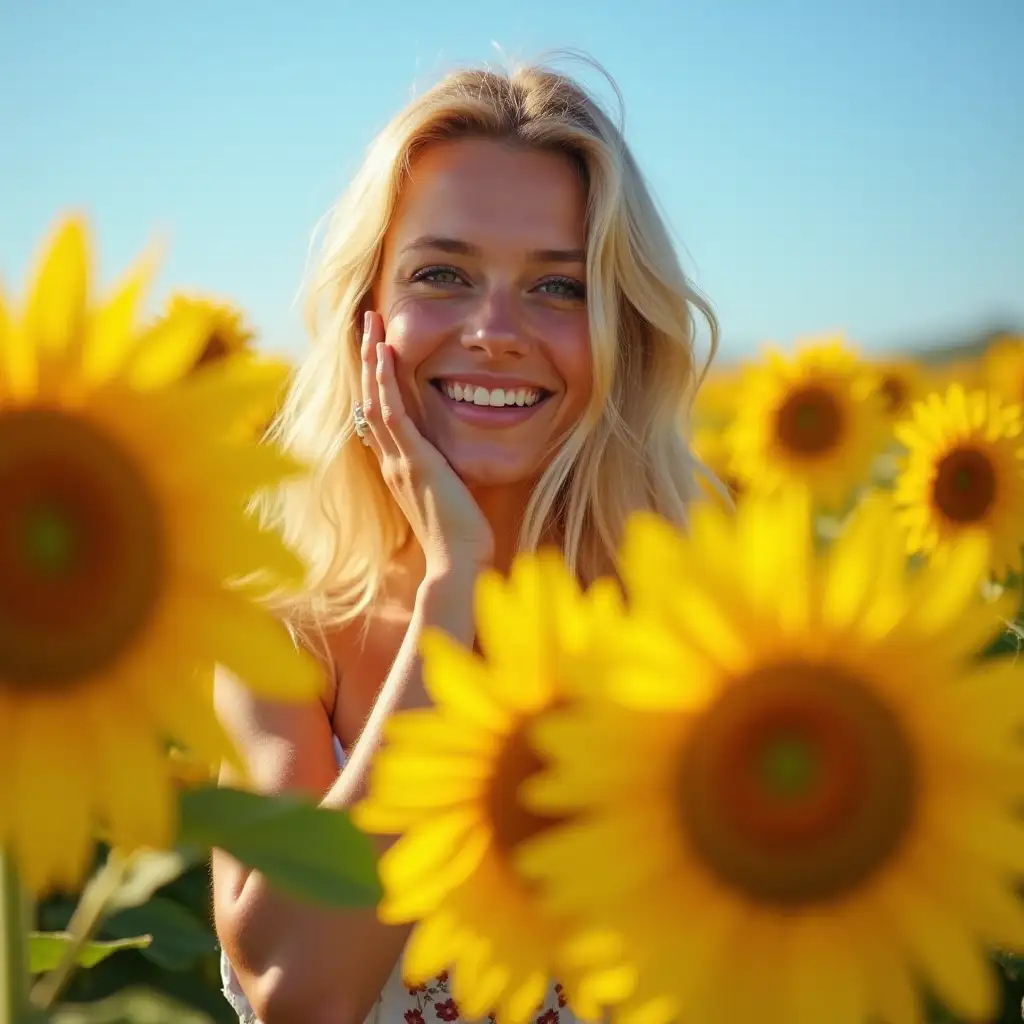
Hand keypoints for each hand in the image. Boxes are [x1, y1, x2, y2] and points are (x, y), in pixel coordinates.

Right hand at [357, 311, 493, 576]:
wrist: (457, 565)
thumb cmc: (460, 538)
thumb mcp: (450, 495)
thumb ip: (444, 474)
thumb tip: (452, 461)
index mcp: (399, 466)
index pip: (380, 413)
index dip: (376, 379)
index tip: (377, 349)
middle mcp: (391, 459)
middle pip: (370, 398)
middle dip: (368, 358)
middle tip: (368, 321)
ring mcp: (399, 459)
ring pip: (375, 398)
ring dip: (372, 358)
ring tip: (371, 321)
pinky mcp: (414, 461)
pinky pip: (392, 414)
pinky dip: (385, 382)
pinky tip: (384, 353)